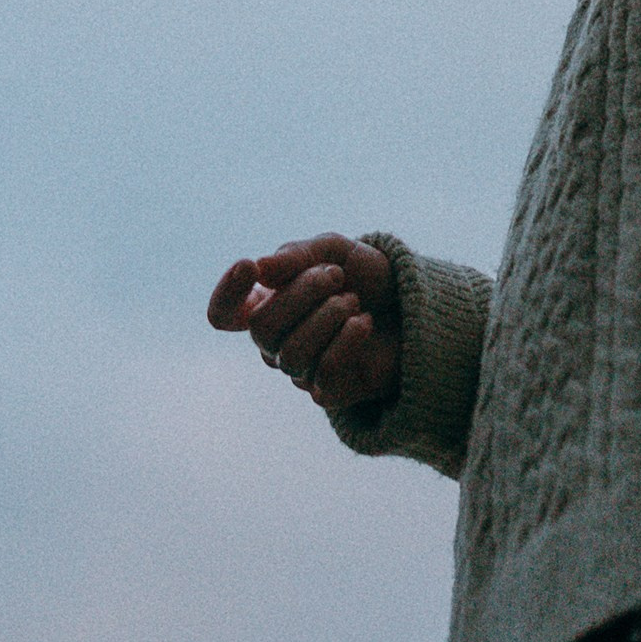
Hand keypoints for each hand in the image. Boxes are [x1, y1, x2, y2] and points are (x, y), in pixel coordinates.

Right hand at [207, 233, 401, 415]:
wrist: (416, 305)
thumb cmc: (367, 277)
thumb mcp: (335, 250)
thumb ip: (298, 255)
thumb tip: (260, 268)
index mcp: (268, 304)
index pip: (224, 315)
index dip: (225, 294)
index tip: (249, 266)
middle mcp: (276, 342)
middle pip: (262, 328)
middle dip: (301, 293)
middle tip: (337, 275)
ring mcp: (300, 369)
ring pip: (290, 354)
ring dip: (328, 316)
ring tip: (355, 300)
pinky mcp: (329, 391)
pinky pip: (322, 372)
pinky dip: (346, 340)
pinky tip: (365, 321)